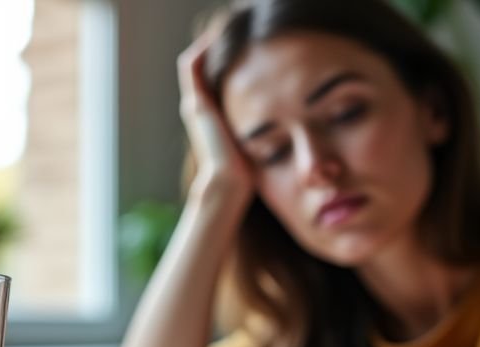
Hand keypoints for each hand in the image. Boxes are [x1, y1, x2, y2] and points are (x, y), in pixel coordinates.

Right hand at [177, 18, 253, 197]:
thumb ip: (261, 128)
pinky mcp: (196, 103)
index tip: (249, 49)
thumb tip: (288, 121)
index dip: (228, 62)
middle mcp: (198, 108)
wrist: (229, 184)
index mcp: (211, 118)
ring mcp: (195, 105)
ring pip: (195, 62)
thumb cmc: (246, 172)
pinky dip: (203, 48)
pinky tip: (220, 36)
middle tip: (239, 31)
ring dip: (210, 44)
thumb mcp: (255, 143)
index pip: (214, 80)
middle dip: (220, 49)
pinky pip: (192, 65)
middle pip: (203, 68)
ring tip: (230, 29)